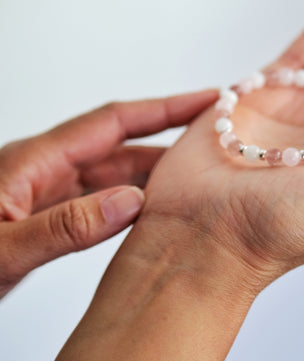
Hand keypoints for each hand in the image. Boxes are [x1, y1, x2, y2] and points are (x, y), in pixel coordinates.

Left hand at [0, 90, 217, 296]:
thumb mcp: (1, 250)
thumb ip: (65, 227)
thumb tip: (131, 202)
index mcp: (33, 163)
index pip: (112, 123)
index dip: (163, 109)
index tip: (205, 102)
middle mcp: (46, 172)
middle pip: (122, 148)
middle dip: (170, 142)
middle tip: (216, 144)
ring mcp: (50, 196)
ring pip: (115, 178)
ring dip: (156, 177)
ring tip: (198, 182)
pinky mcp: (50, 219)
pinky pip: (103, 204)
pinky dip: (135, 205)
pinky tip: (157, 215)